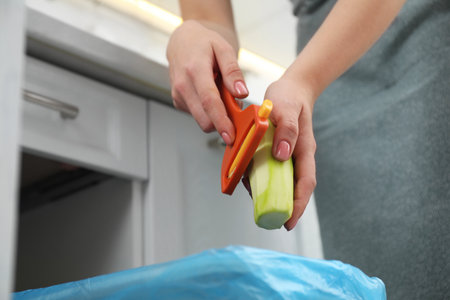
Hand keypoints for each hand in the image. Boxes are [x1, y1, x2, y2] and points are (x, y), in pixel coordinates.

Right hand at [166, 20, 248, 144]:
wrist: (181, 41)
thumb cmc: (203, 43)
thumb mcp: (223, 49)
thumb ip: (233, 72)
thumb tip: (242, 93)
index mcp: (195, 70)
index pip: (209, 101)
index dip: (221, 121)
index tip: (230, 135)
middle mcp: (183, 85)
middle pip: (204, 118)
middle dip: (222, 122)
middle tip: (235, 108)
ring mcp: (178, 95)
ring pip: (202, 119)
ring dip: (216, 115)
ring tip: (220, 92)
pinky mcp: (178, 102)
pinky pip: (198, 115)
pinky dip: (208, 111)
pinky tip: (210, 94)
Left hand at [244, 75, 316, 230]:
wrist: (291, 88)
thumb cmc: (289, 97)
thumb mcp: (285, 108)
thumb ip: (286, 130)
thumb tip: (282, 155)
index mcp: (304, 150)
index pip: (305, 183)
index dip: (298, 204)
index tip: (288, 222)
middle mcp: (297, 156)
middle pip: (294, 187)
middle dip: (284, 206)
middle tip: (270, 221)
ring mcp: (288, 155)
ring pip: (281, 181)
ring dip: (271, 194)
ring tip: (258, 207)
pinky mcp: (277, 151)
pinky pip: (270, 169)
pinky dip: (261, 178)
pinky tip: (250, 183)